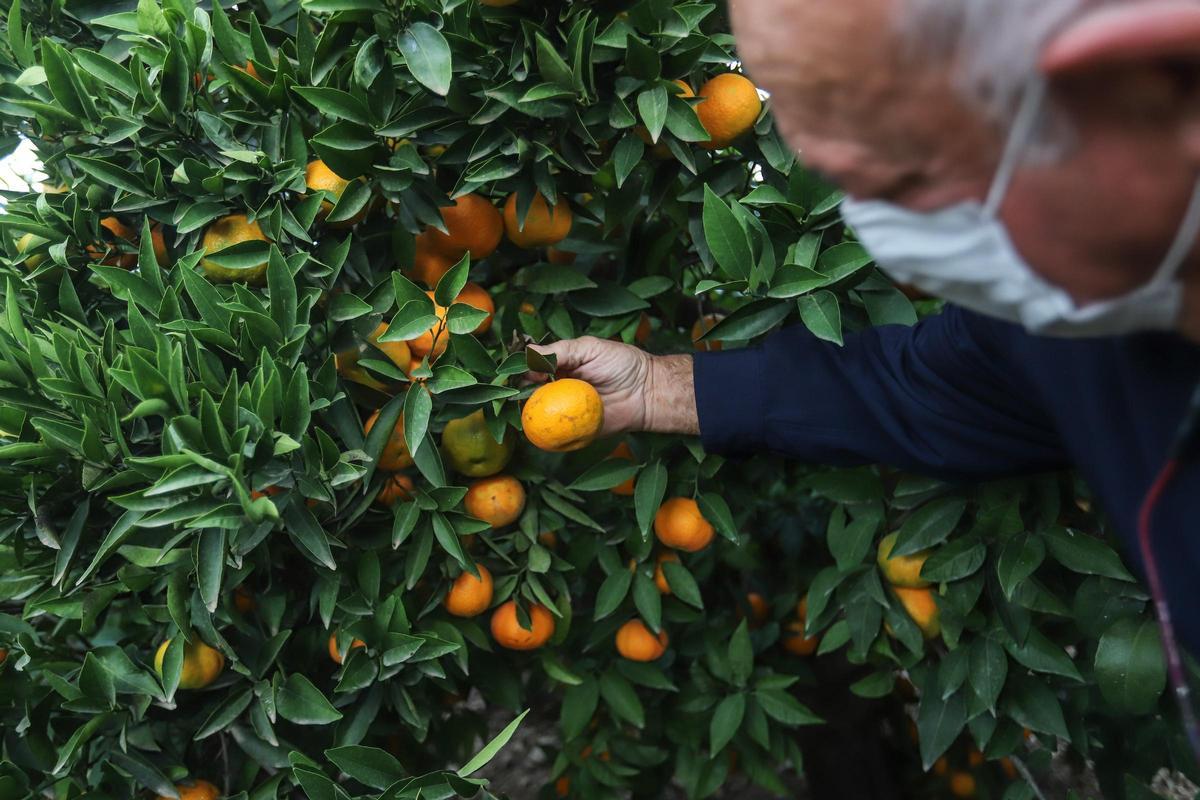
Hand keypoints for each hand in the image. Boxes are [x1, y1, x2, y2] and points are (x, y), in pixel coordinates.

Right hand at [527, 337, 698, 435]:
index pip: (533, 367)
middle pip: (529, 392)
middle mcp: (559, 388)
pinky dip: (542, 435)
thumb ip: (559, 350)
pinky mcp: (573, 430)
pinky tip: (533, 431)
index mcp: (561, 366)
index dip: (521, 370)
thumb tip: (528, 352)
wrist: (647, 393)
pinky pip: (554, 435)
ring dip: (527, 414)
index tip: (516, 373)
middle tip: (517, 393)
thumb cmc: (621, 364)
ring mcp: (565, 411)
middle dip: (518, 394)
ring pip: (537, 415)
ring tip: (521, 412)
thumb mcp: (589, 348)